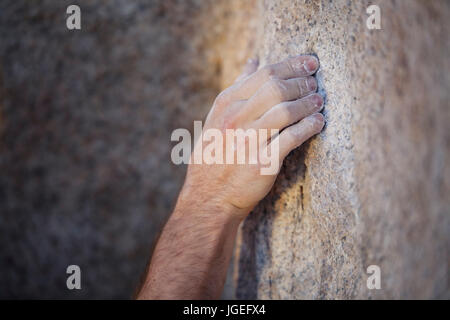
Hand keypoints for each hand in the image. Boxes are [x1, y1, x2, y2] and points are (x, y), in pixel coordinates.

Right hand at [179, 55, 324, 218]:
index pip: (263, 74)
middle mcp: (235, 119)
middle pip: (277, 88)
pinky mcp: (262, 162)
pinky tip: (317, 123)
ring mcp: (248, 140)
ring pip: (285, 111)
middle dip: (302, 82)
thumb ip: (236, 89)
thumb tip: (253, 61)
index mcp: (226, 105)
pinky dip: (308, 127)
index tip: (309, 62)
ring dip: (308, 103)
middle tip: (315, 82)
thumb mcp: (216, 118)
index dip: (292, 65)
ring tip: (319, 101)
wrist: (210, 197)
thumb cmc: (215, 155)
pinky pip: (291, 138)